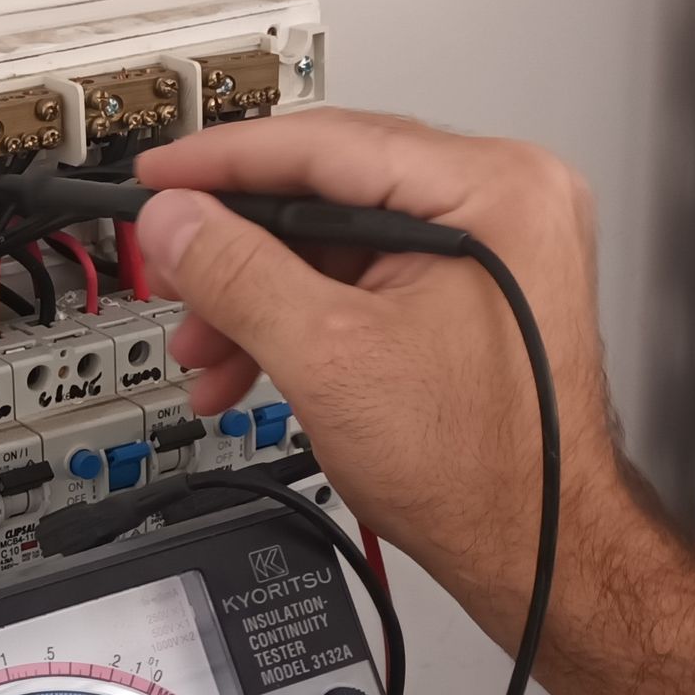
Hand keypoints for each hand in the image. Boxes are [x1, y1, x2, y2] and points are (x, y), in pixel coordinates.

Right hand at [137, 109, 627, 649]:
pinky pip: (366, 279)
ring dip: (259, 296)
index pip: (329, 143)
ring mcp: (496, 249)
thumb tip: (176, 220)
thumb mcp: (329, 357)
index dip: (224, 163)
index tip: (160, 178)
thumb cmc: (482, 468)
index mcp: (495, 190)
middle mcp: (508, 202)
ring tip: (207, 346)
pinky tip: (252, 360)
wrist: (535, 551)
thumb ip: (239, 274)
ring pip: (338, 242)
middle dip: (236, 250)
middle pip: (330, 190)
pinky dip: (304, 318)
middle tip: (174, 270)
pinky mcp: (477, 292)